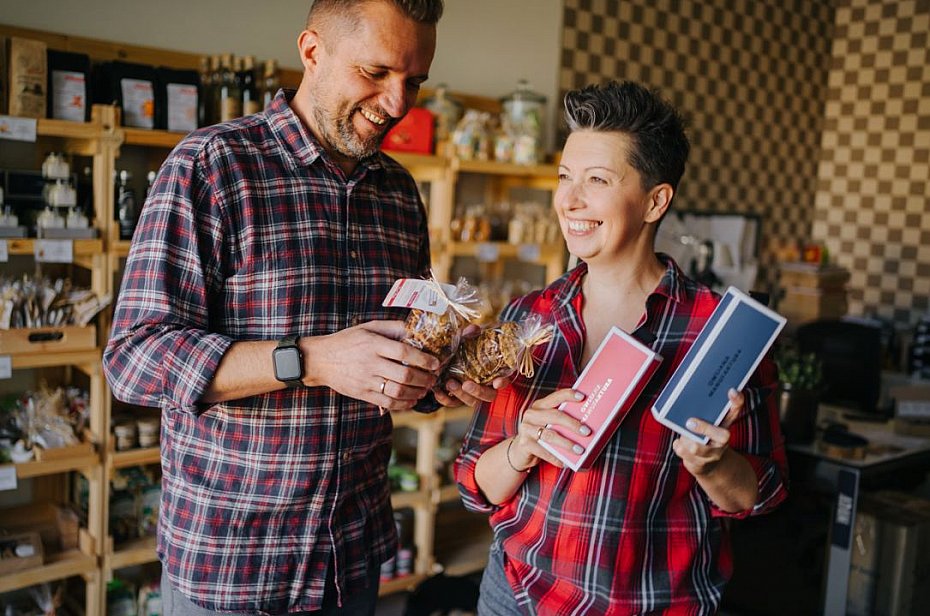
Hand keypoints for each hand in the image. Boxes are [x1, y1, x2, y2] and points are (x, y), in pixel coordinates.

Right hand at [305, 320, 439, 410]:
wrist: (320, 359)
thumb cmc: (347, 340)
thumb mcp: (368, 327)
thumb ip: (392, 327)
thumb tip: (415, 329)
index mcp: (373, 343)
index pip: (404, 352)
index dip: (424, 359)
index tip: (436, 363)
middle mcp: (370, 362)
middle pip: (404, 374)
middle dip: (424, 378)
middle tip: (433, 378)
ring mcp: (366, 380)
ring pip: (397, 391)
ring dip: (416, 392)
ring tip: (425, 389)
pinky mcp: (362, 393)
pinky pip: (387, 403)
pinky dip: (403, 404)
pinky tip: (412, 400)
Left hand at [432, 324, 504, 406]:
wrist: (445, 356)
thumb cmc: (463, 348)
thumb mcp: (466, 340)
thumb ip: (470, 335)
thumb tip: (474, 328)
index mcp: (493, 372)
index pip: (503, 380)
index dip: (502, 383)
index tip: (497, 382)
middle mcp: (485, 386)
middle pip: (488, 396)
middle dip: (478, 392)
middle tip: (466, 384)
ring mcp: (471, 393)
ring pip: (472, 402)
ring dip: (461, 395)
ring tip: (449, 383)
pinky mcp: (457, 398)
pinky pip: (453, 403)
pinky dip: (445, 399)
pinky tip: (438, 392)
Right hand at [508, 388, 592, 468]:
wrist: (520, 451)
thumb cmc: (540, 434)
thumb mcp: (548, 423)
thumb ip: (561, 421)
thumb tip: (585, 425)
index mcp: (539, 405)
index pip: (555, 397)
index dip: (569, 395)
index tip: (582, 397)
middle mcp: (531, 414)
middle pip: (555, 416)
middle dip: (573, 424)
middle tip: (587, 432)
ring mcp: (526, 429)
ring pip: (550, 435)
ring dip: (567, 443)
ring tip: (580, 450)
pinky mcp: (524, 444)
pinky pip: (544, 451)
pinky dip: (556, 457)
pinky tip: (565, 462)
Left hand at [673, 388, 744, 476]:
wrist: (708, 465)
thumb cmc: (705, 436)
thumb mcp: (708, 423)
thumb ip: (704, 412)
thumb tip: (690, 398)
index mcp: (725, 425)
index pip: (735, 411)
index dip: (736, 401)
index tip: (732, 390)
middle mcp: (723, 441)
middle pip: (723, 436)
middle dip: (705, 429)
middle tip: (690, 422)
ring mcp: (712, 455)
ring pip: (697, 448)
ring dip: (686, 439)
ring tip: (683, 433)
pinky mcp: (699, 464)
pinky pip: (684, 453)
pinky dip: (678, 446)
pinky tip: (679, 443)